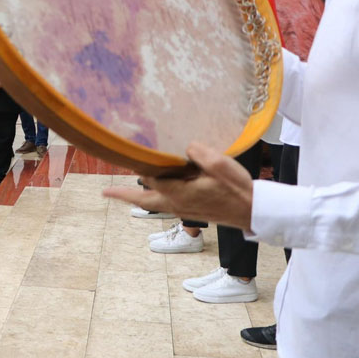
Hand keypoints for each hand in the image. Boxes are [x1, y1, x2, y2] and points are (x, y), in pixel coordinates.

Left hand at [102, 142, 254, 230]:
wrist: (253, 211)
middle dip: (123, 195)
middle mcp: (176, 204)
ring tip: (121, 193)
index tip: (125, 155)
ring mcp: (183, 210)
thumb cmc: (237, 189)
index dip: (139, 166)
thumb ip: (199, 153)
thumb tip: (186, 146)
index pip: (150, 178)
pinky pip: (164, 205)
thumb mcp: (220, 165)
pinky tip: (155, 190)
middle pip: (143, 200)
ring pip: (153, 204)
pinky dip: (153, 198)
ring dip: (137, 197)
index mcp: (179, 193)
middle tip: (105, 192)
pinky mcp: (191, 211)